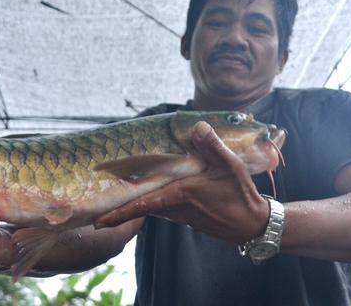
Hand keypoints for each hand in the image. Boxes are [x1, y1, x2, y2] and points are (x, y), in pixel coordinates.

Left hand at [95, 121, 269, 243]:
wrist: (253, 224)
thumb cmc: (241, 195)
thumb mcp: (230, 166)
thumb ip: (212, 146)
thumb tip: (198, 126)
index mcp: (181, 194)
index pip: (143, 204)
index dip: (119, 213)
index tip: (99, 221)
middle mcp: (177, 208)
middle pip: (143, 207)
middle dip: (121, 212)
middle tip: (97, 217)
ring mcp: (182, 216)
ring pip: (154, 208)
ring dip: (136, 207)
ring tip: (118, 205)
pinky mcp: (189, 218)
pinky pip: (166, 209)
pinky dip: (154, 203)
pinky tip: (154, 194)